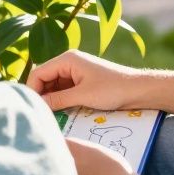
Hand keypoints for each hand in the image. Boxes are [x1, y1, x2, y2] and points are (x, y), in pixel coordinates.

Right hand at [26, 50, 141, 111]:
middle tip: (41, 113)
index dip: (32, 90)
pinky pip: (64, 90)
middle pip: (44, 79)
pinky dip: (61, 100)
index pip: (38, 73)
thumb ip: (57, 100)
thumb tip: (37, 105)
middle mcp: (68, 63)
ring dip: (52, 99)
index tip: (32, 107)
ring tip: (51, 115)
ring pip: (54, 86)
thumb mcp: (82, 96)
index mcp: (67, 59)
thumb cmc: (113, 89)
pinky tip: (62, 112)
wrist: (140, 91)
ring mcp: (75, 72)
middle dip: (41, 95)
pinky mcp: (82, 81)